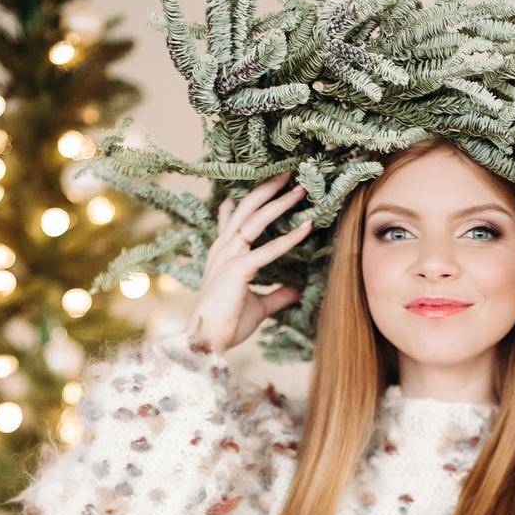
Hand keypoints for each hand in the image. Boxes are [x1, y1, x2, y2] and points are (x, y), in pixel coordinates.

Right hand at [183, 170, 311, 355]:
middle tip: (289, 172)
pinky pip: (268, 250)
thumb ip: (277, 295)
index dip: (249, 199)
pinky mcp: (238, 270)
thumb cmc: (226, 324)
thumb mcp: (258, 307)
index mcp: (223, 253)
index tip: (266, 184)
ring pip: (256, 220)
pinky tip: (306, 227)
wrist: (207, 341)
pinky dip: (289, 238)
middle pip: (247, 208)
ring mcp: (229, 257)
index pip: (235, 218)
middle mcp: (223, 248)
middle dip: (268, 189)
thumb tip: (296, 291)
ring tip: (301, 188)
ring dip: (280, 202)